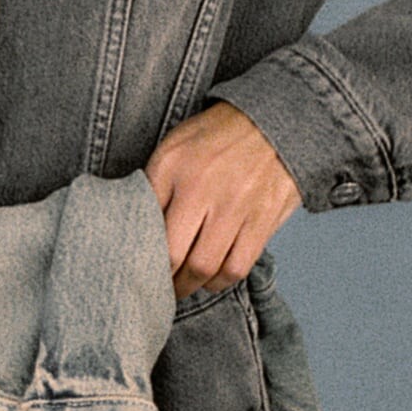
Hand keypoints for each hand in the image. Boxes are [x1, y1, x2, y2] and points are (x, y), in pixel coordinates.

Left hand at [143, 102, 302, 299]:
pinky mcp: (262, 220)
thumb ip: (154, 185)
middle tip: (157, 289)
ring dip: (191, 285)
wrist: (275, 121)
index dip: (139, 254)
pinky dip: (221, 280)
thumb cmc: (218, 137)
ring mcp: (236, 205)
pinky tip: (213, 278)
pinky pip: (237, 267)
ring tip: (184, 286)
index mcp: (173, 167)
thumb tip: (136, 229)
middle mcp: (202, 187)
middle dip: (163, 279)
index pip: (146, 224)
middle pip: (174, 254)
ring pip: (206, 267)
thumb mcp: (174, 147)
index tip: (136, 268)